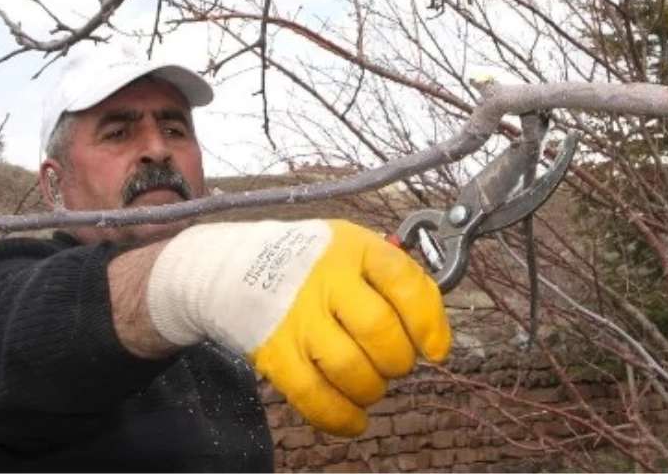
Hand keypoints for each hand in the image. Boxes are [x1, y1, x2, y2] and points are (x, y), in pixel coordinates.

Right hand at [145, 219, 450, 435]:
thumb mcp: (353, 249)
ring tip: (372, 384)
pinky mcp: (274, 353)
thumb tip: (434, 330)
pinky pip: (314, 397)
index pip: (404, 281)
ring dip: (373, 389)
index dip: (428, 321)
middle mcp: (325, 280)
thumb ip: (394, 279)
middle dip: (399, 359)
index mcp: (353, 248)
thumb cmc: (310, 263)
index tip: (436, 349)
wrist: (231, 267)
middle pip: (380, 331)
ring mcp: (297, 317)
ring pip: (350, 368)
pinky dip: (341, 418)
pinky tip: (355, 420)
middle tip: (395, 362)